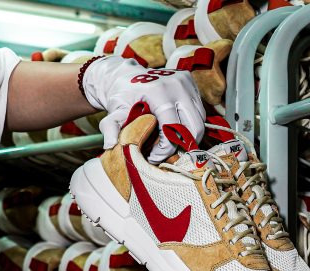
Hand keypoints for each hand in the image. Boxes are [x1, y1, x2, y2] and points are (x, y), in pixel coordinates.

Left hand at [81, 56, 205, 162]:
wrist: (126, 74)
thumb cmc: (121, 95)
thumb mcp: (114, 111)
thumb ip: (111, 127)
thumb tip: (110, 144)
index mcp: (159, 92)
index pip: (173, 128)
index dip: (166, 148)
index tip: (154, 157)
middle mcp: (177, 85)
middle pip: (193, 126)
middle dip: (182, 145)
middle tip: (167, 154)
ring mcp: (186, 82)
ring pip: (199, 120)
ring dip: (188, 135)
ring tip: (171, 143)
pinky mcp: (190, 82)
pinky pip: (198, 110)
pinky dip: (190, 123)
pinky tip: (176, 129)